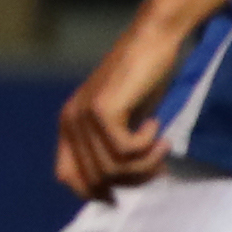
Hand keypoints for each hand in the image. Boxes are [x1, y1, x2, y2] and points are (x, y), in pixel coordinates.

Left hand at [53, 12, 187, 197]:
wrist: (153, 40)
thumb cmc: (143, 80)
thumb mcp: (123, 122)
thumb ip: (113, 150)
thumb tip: (117, 191)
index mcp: (69, 126)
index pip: (69, 177)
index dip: (96, 191)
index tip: (128, 190)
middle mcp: (70, 122)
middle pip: (96, 179)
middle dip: (132, 180)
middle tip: (159, 167)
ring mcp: (83, 115)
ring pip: (113, 168)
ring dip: (145, 164)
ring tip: (162, 145)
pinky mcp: (102, 109)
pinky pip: (126, 149)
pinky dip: (147, 145)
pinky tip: (156, 126)